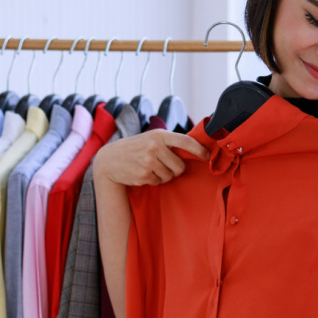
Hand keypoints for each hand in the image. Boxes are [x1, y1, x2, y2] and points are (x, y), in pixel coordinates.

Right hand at [93, 130, 208, 185]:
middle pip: (180, 166)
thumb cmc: (135, 148)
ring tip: (150, 167)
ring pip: (170, 176)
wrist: (110, 160)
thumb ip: (169, 142)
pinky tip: (144, 172)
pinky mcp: (144, 175)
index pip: (186, 142)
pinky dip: (155, 180)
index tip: (208, 156)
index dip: (200, 150)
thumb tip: (196, 149)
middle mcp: (155, 147)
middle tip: (163, 164)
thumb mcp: (151, 138)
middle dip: (175, 168)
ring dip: (164, 175)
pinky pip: (160, 182)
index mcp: (159, 135)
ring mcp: (149, 162)